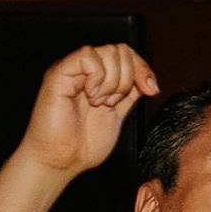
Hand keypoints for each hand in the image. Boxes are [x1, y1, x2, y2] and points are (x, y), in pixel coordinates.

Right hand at [15, 44, 158, 177]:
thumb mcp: (118, 115)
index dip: (144, 70)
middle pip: (122, 50)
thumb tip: (149, 80)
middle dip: (128, 78)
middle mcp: (86, 71)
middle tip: (113, 103)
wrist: (61, 161)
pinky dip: (97, 76)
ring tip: (100, 103)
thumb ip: (130, 95)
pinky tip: (91, 96)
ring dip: (113, 81)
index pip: (129, 56)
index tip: (152, 91)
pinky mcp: (59, 73)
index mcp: (101, 78)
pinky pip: (87, 56)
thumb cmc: (84, 145)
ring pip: (108, 51)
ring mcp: (72, 70)